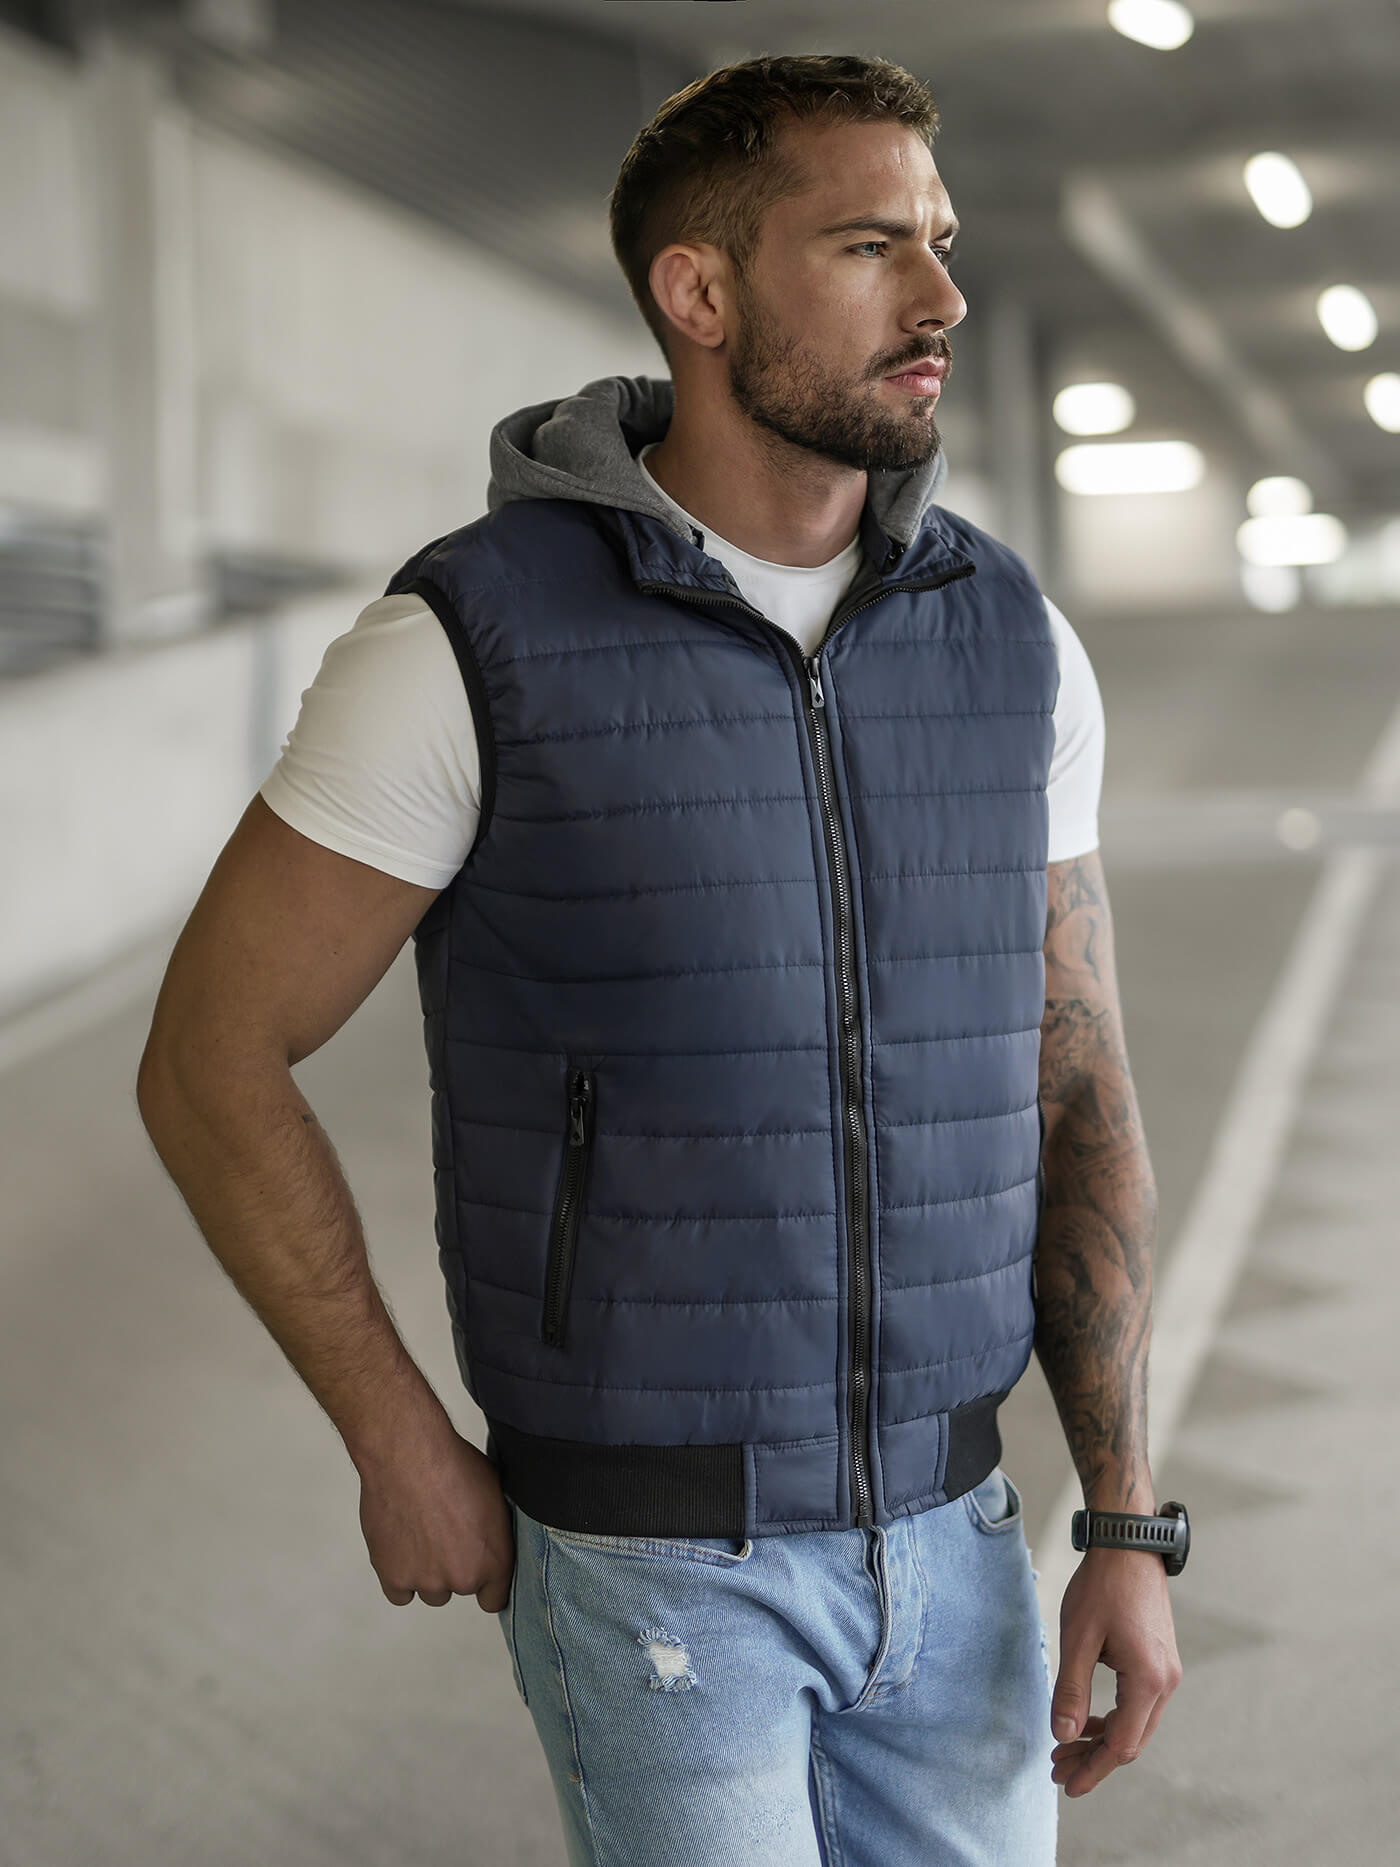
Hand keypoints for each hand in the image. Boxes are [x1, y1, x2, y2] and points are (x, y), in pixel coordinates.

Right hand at [355, 1416, 514, 1611]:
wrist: (408, 1456)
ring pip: (430, 1591)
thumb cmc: (452, 1464)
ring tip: (422, 1534)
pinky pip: (400, 1593)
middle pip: (460, 1588)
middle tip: (445, 1533)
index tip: (480, 1574)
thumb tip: (490, 1536)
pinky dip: (401, 1576)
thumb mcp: (496, 1492)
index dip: (487, 1585)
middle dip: (455, 1566)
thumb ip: (495, 1529)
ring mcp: (426, 1581)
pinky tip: (403, 1549)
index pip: (494, 1600)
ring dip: (428, 1571)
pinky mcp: (393, 1577)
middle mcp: (462, 1578)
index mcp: (494, 1561)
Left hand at [1050, 1547, 1181, 1796]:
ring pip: (1137, 1725)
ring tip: (1066, 1746)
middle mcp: (1165, 1682)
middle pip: (1132, 1741)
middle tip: (1057, 1769)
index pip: (1122, 1745)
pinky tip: (1089, 1719)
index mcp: (1147, 1680)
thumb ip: (1072, 1690)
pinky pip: (1140, 1705)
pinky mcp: (1161, 1662)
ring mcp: (1167, 1672)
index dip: (1093, 1769)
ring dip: (1103, 1739)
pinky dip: (1114, 1718)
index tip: (1066, 1785)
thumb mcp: (1078, 1638)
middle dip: (1093, 1759)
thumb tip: (1063, 1736)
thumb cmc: (1101, 1586)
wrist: (1128, 1545)